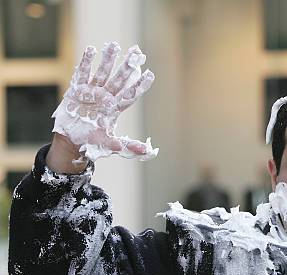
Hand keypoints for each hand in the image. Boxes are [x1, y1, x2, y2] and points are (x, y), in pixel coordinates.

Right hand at [52, 42, 157, 160]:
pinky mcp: (77, 90)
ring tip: (113, 45)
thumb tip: (148, 152)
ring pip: (102, 73)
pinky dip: (86, 63)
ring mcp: (92, 92)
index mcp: (115, 108)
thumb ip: (129, 146)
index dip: (140, 85)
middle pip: (119, 79)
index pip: (130, 94)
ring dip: (108, 60)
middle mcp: (106, 97)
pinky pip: (82, 74)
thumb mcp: (112, 145)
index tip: (150, 74)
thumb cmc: (93, 141)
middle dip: (127, 66)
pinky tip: (91, 50)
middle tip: (136, 52)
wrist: (71, 140)